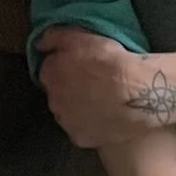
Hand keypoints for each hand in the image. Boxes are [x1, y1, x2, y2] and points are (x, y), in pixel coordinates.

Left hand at [38, 28, 175, 149]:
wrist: (136, 94)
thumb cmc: (109, 61)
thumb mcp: (81, 36)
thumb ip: (54, 37)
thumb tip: (39, 43)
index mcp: (49, 73)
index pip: (49, 69)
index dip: (65, 66)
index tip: (80, 65)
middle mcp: (52, 100)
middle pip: (58, 93)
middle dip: (69, 88)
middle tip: (92, 83)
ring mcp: (66, 122)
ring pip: (68, 113)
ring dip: (78, 108)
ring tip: (101, 101)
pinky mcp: (81, 139)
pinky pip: (82, 131)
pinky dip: (90, 126)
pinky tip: (104, 118)